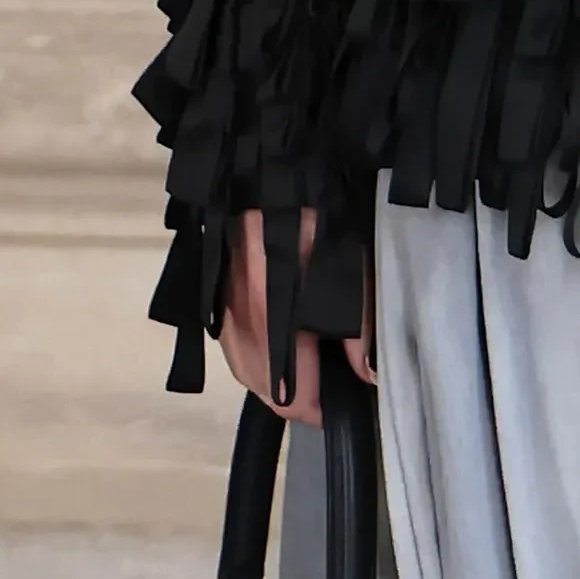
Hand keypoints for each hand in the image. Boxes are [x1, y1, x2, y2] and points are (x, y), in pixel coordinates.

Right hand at [218, 211, 377, 423]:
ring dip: (277, 378)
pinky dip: (258, 354)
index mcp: (272, 319)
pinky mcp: (213, 296)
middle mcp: (236, 322)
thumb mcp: (354, 266)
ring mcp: (219, 309)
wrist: (267, 169)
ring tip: (311, 364)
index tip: (346, 404)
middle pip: (265, 392)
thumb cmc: (317, 214)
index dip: (322, 409)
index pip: (291, 398)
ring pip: (246, 371)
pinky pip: (234, 345)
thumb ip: (362, 327)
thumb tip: (367, 377)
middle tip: (333, 382)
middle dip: (300, 397)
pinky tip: (282, 340)